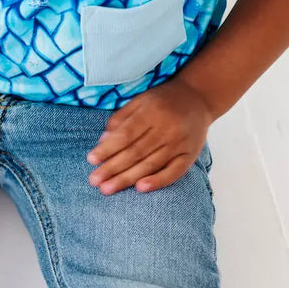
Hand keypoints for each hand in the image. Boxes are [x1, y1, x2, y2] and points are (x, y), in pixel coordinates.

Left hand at [86, 78, 213, 194]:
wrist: (198, 98)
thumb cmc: (161, 101)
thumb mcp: (139, 101)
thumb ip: (120, 119)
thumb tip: (102, 142)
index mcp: (151, 112)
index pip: (126, 134)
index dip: (108, 148)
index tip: (91, 160)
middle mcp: (167, 128)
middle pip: (136, 152)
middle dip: (113, 168)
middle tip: (94, 181)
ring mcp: (180, 143)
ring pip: (151, 164)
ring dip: (128, 178)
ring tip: (108, 188)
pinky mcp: (191, 155)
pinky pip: (174, 171)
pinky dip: (158, 181)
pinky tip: (140, 189)